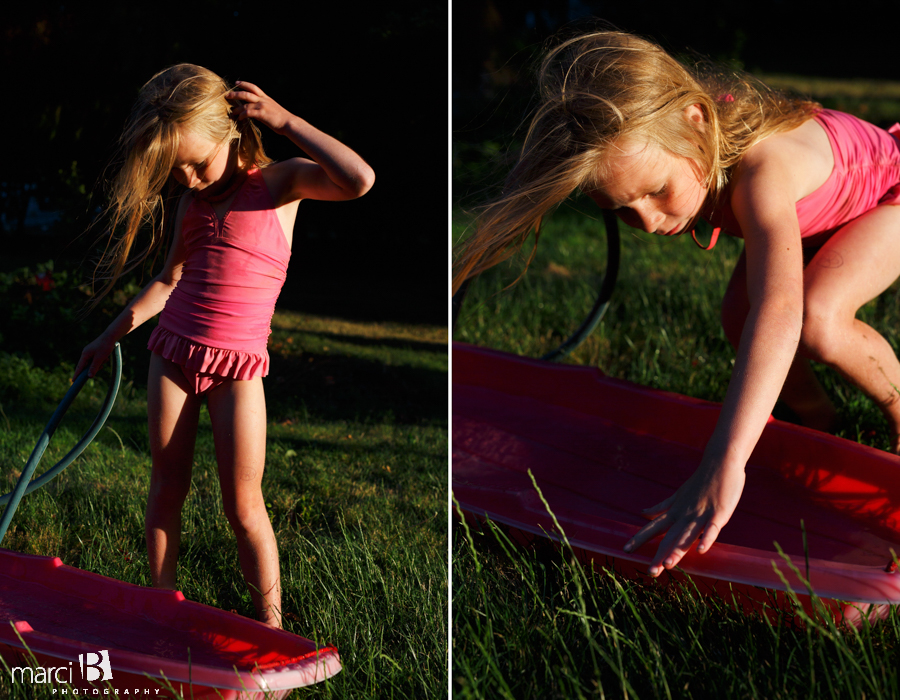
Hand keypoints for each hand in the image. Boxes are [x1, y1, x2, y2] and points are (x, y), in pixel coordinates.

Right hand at [74, 334, 115, 379]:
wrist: (111, 336)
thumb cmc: (105, 346)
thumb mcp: (99, 359)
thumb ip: (94, 367)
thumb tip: (89, 376)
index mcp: (85, 355)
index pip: (79, 367)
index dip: (77, 375)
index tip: (73, 381)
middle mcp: (86, 353)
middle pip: (86, 365)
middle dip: (93, 368)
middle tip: (101, 367)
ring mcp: (90, 351)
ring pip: (92, 362)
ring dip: (99, 363)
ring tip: (105, 359)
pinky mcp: (94, 351)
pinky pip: (96, 359)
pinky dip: (100, 360)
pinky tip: (106, 358)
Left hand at [226, 82, 292, 133]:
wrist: (289, 123)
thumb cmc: (282, 119)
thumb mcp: (273, 109)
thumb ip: (264, 108)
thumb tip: (256, 112)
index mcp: (266, 98)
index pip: (253, 87)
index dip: (244, 84)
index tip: (236, 82)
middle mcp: (263, 100)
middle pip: (246, 93)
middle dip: (235, 94)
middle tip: (227, 95)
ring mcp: (262, 106)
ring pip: (245, 104)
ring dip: (237, 108)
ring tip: (232, 112)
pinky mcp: (262, 114)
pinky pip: (248, 112)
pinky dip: (242, 115)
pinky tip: (240, 118)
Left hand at [624, 461, 744, 575]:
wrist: (720, 462)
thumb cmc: (700, 482)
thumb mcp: (677, 496)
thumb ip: (661, 507)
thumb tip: (642, 513)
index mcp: (674, 511)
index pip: (654, 527)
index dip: (640, 538)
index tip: (625, 550)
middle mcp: (684, 514)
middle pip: (669, 538)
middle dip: (659, 555)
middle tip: (650, 573)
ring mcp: (700, 514)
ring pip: (687, 535)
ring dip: (678, 550)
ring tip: (667, 566)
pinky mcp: (718, 513)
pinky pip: (711, 528)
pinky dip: (706, 538)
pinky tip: (701, 551)